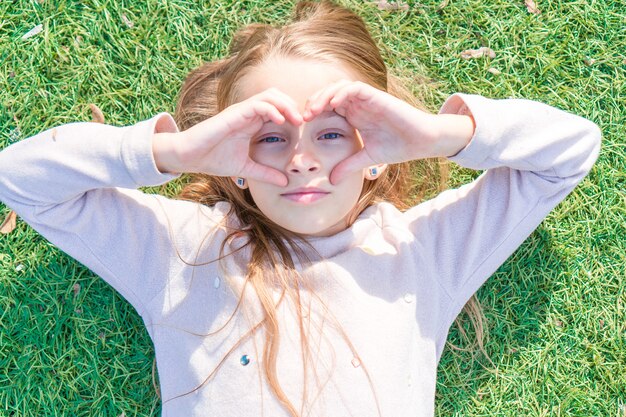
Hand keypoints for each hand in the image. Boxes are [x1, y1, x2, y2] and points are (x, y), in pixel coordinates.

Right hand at [167, 88, 302, 185]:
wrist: (189, 157)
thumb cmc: (213, 158)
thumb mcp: (246, 168)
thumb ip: (265, 173)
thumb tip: (285, 182)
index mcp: (252, 122)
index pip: (278, 108)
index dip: (293, 114)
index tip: (305, 128)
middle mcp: (248, 113)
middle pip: (277, 96)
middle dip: (293, 106)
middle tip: (304, 122)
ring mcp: (240, 111)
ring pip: (269, 96)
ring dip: (286, 105)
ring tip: (296, 120)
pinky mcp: (233, 113)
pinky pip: (256, 104)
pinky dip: (271, 109)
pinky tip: (279, 121)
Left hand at [303, 80, 471, 183]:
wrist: (422, 141)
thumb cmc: (398, 146)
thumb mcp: (366, 159)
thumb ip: (348, 166)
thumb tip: (331, 181)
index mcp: (354, 115)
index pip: (328, 107)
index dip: (314, 112)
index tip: (302, 126)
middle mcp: (358, 104)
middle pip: (329, 94)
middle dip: (314, 103)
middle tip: (303, 117)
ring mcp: (367, 99)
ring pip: (339, 88)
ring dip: (324, 96)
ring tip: (313, 110)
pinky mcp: (376, 96)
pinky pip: (355, 88)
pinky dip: (342, 93)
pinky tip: (332, 105)